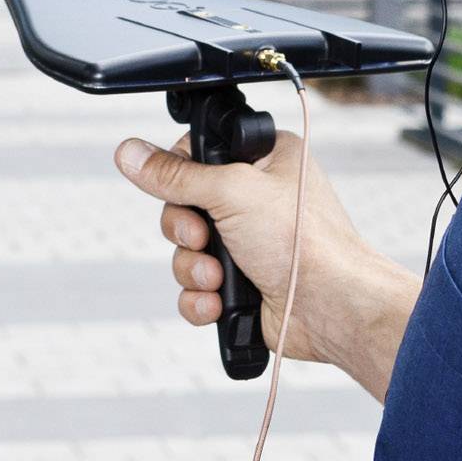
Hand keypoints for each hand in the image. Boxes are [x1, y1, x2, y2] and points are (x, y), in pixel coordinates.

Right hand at [114, 128, 416, 396]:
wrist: (332, 308)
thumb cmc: (303, 241)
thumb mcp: (232, 191)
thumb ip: (175, 174)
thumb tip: (130, 152)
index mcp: (264, 160)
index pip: (198, 153)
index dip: (180, 173)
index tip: (182, 188)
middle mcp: (255, 199)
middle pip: (183, 206)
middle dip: (185, 231)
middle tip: (203, 238)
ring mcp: (248, 244)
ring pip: (187, 252)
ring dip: (193, 268)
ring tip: (218, 277)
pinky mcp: (242, 285)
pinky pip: (196, 289)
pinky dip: (200, 298)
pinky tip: (217, 302)